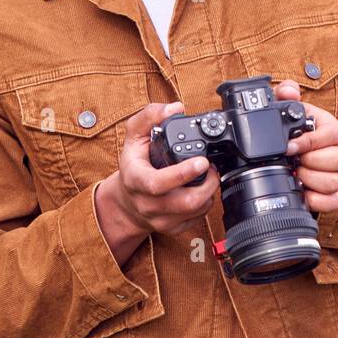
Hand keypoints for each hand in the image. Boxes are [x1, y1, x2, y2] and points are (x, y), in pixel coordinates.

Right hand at [98, 101, 222, 242]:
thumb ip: (150, 116)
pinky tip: (202, 190)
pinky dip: (206, 203)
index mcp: (136, 180)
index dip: (183, 174)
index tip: (201, 161)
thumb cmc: (134, 166)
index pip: (158, 183)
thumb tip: (174, 108)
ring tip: (208, 176)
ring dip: (209, 192)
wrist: (126, 203)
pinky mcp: (172, 228)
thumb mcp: (134, 137)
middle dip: (208, 184)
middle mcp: (147, 203)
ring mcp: (160, 219)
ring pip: (195, 211)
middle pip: (185, 202)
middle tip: (211, 167)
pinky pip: (197, 219)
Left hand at [271, 79, 337, 214]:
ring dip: (313, 181)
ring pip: (337, 181)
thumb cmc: (289, 133)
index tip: (289, 147)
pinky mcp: (329, 194)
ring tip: (297, 176)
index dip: (311, 141)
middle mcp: (336, 151)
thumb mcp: (283, 110)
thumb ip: (284, 95)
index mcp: (328, 129)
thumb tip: (288, 91)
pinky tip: (304, 194)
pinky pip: (335, 201)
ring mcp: (335, 174)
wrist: (285, 158)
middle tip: (295, 162)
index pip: (334, 134)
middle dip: (313, 162)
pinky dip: (319, 201)